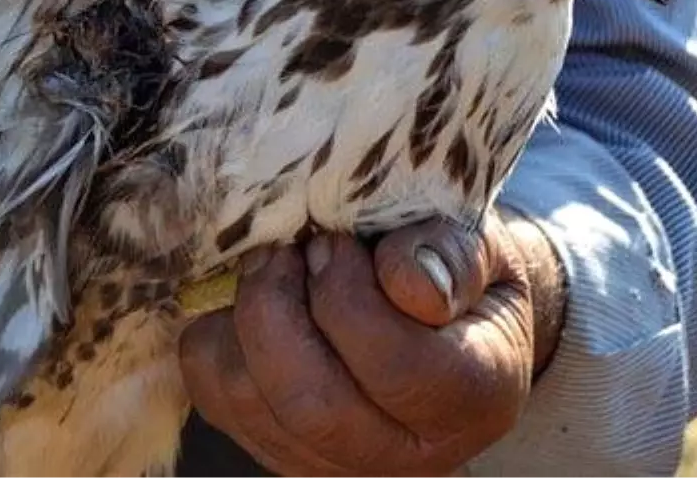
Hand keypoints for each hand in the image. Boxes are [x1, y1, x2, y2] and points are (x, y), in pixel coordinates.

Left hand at [178, 211, 565, 476]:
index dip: (348, 294)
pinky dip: (218, 336)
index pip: (396, 368)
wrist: (440, 315)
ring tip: (274, 266)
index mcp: (474, 398)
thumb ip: (452, 257)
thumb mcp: (481, 246)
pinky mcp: (275, 448)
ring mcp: (333, 461)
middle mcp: (404, 453)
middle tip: (285, 249)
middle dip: (276, 307)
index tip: (334, 240)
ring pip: (250, 401)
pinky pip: (215, 395)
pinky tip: (256, 302)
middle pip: (311, 404)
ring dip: (243, 316)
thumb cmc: (455, 272)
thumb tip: (408, 283)